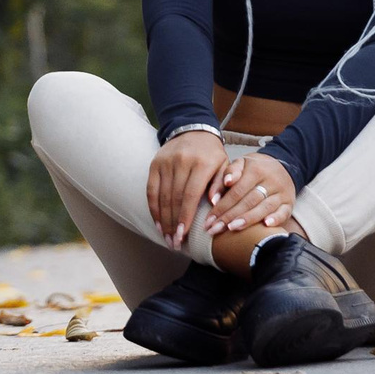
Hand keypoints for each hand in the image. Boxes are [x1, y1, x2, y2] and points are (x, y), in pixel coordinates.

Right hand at [146, 129, 226, 248]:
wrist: (193, 131)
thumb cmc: (212, 154)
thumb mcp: (223, 165)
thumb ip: (220, 184)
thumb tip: (214, 203)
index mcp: (201, 164)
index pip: (190, 195)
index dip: (185, 217)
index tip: (183, 235)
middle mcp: (181, 162)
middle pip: (174, 199)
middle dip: (173, 223)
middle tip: (174, 243)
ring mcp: (165, 163)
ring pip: (161, 197)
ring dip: (163, 220)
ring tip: (167, 237)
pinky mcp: (154, 164)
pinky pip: (151, 190)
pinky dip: (153, 208)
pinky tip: (158, 223)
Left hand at [204, 151, 295, 234]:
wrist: (282, 165)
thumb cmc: (254, 168)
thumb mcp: (241, 164)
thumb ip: (229, 173)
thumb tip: (221, 188)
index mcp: (256, 170)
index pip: (236, 191)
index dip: (222, 206)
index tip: (209, 220)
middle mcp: (270, 181)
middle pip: (248, 201)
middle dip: (230, 217)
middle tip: (214, 229)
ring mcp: (281, 192)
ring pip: (264, 207)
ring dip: (248, 219)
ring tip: (232, 229)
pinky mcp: (289, 202)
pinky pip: (284, 212)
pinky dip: (276, 219)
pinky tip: (265, 225)